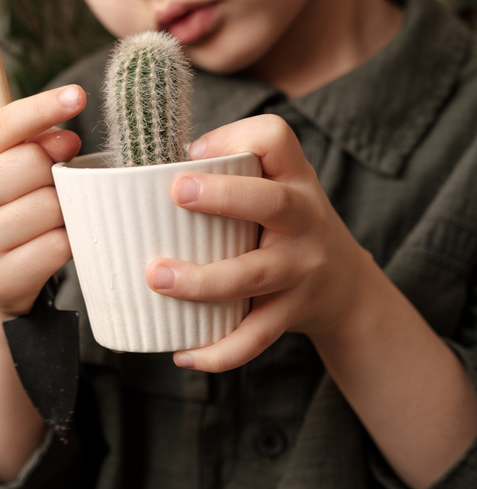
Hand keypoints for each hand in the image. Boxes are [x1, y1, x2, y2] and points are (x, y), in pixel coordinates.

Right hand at [0, 84, 84, 316]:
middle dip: (59, 167)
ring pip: (50, 206)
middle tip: (62, 179)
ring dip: (67, 208)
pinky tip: (58, 241)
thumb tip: (66, 136)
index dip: (41, 107)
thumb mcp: (10, 171)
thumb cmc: (13, 210)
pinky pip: (58, 244)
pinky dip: (70, 240)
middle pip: (30, 163)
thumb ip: (33, 144)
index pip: (0, 125)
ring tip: (56, 216)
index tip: (77, 95)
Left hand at [145, 114, 372, 371]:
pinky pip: (255, 336)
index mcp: (293, 179)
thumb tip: (143, 179)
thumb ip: (228, 176)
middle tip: (176, 193)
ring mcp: (299, 269)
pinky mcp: (290, 312)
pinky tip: (183, 353)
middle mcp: (303, 219)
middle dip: (223, 197)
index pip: (277, 138)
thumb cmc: (288, 226)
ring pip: (253, 275)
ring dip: (202, 280)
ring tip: (155, 277)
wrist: (346, 287)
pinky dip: (219, 351)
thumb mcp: (278, 188)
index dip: (236, 136)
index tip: (192, 152)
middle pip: (272, 203)